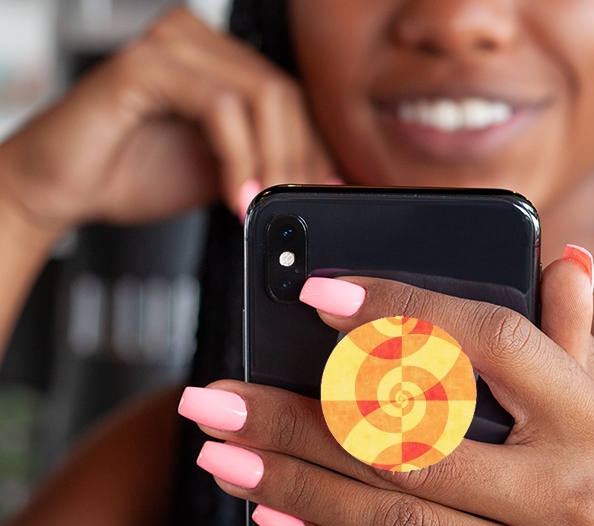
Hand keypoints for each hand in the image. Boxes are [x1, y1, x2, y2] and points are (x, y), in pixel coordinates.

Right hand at [0, 8, 335, 234]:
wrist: (64, 186)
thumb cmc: (131, 173)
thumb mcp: (220, 174)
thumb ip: (263, 167)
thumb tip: (315, 182)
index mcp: (218, 62)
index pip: (289, 99)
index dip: (313, 150)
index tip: (321, 195)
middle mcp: (197, 42)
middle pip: (283, 95)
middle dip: (298, 161)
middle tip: (293, 207)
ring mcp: (170, 46)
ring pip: (260, 96)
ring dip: (272, 161)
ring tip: (263, 206)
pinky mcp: (145, 65)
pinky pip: (219, 106)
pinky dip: (238, 157)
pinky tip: (236, 195)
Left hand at [184, 254, 593, 525]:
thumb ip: (572, 343)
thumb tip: (559, 260)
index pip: (491, 344)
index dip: (400, 315)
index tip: (316, 296)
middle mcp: (582, 500)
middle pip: (412, 445)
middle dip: (297, 418)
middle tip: (215, 396)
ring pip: (395, 523)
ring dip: (292, 484)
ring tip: (222, 454)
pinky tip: (275, 520)